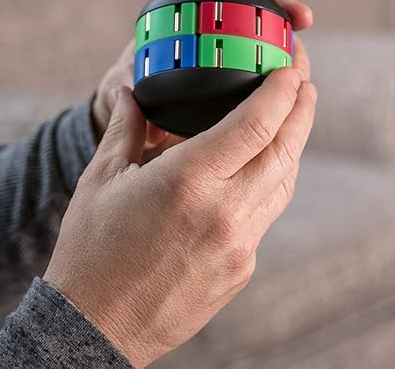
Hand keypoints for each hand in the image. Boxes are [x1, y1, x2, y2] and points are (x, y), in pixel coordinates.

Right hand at [46, 68, 317, 367]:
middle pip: (284, 151)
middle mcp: (223, 212)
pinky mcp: (241, 270)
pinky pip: (266, 216)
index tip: (290, 67)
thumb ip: (125, 130)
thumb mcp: (101, 180)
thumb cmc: (90, 251)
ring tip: (293, 118)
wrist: (96, 326)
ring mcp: (238, 246)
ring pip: (282, 184)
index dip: (281, 91)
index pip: (255, 125)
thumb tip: (129, 92)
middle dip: (301, 110)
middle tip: (304, 81)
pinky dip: (271, 183)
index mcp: (187, 182)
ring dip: (292, 147)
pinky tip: (260, 168)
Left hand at [91, 0, 312, 155]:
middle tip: (301, 16)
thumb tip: (124, 95)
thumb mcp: (118, 99)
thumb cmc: (123, 106)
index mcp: (175, 26)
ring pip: (265, 43)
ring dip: (290, 45)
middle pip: (247, 11)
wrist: (133, 132)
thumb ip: (121, 94)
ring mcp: (226, 60)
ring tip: (304, 58)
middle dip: (279, 8)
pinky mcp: (241, 86)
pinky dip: (286, 80)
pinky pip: (268, 78)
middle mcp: (205, 37)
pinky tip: (302, 88)